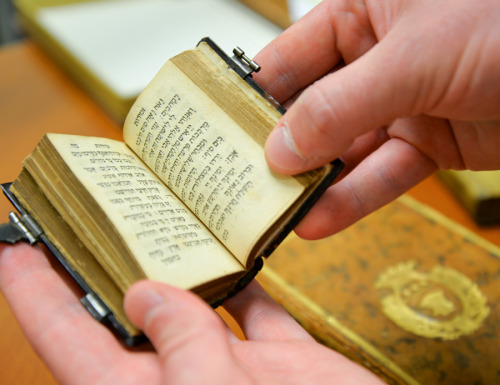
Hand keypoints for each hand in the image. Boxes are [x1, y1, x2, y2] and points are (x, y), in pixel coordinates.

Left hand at [0, 243, 383, 384]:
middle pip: (129, 311)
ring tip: (162, 211)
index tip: (12, 244)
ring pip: (197, 302)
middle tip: (92, 208)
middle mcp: (182, 382)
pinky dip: (249, 277)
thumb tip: (147, 294)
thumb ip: (182, 347)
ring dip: (182, 261)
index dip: (35, 292)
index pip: (69, 338)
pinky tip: (238, 244)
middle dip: (108, 260)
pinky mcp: (284, 360)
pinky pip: (258, 308)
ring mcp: (235, 369)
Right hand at [256, 0, 499, 238]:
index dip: (251, 97)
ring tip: (275, 211)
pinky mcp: (427, 140)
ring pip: (344, 148)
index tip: (219, 133)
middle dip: (279, 148)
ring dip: (313, 182)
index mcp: (361, 10)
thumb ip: (341, 105)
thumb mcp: (414, 57)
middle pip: (310, 109)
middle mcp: (375, 56)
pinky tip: (320, 220)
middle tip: (241, 180)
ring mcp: (400, 101)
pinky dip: (354, 198)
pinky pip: (382, 172)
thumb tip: (281, 146)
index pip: (288, 58)